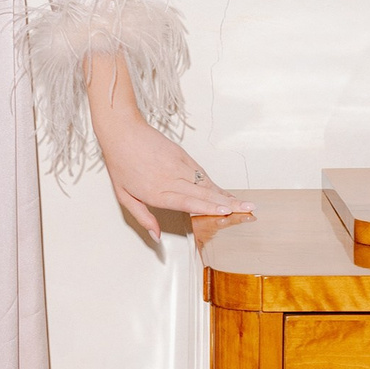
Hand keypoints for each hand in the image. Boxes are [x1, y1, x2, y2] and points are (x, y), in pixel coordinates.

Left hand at [88, 95, 253, 242]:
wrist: (121, 131)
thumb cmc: (120, 163)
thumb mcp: (124, 196)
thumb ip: (143, 218)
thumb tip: (156, 237)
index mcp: (157, 192)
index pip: (188, 201)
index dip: (209, 206)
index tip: (226, 211)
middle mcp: (171, 179)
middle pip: (204, 193)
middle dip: (228, 203)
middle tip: (248, 209)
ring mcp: (178, 165)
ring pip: (206, 183)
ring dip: (226, 194)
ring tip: (244, 203)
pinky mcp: (182, 155)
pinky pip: (201, 172)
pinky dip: (214, 183)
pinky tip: (224, 192)